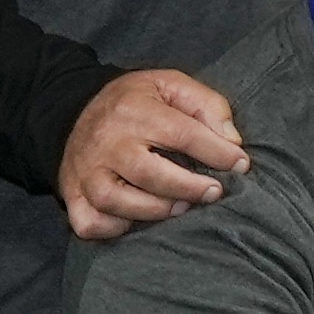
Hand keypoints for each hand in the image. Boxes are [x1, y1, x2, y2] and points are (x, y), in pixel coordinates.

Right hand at [55, 65, 251, 236]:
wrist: (74, 109)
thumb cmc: (135, 101)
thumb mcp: (171, 84)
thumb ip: (207, 106)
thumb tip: (232, 143)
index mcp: (133, 111)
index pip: (181, 134)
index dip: (217, 153)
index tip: (241, 165)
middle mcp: (105, 143)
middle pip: (147, 173)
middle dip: (188, 188)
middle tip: (214, 192)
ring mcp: (85, 171)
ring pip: (116, 202)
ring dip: (155, 211)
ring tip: (182, 207)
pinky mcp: (71, 194)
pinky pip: (90, 223)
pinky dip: (114, 228)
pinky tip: (137, 220)